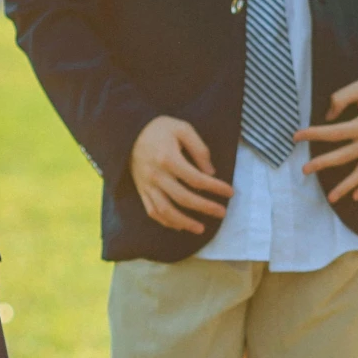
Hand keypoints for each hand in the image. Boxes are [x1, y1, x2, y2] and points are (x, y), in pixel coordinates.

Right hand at [130, 115, 232, 234]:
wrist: (127, 132)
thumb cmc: (159, 129)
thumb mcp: (182, 129)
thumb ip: (199, 149)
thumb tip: (211, 172)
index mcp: (168, 159)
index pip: (196, 179)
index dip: (215, 187)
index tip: (230, 192)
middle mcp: (156, 176)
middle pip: (183, 198)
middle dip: (205, 207)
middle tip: (222, 212)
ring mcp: (147, 185)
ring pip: (165, 211)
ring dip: (184, 222)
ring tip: (201, 229)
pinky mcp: (141, 190)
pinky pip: (152, 211)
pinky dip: (166, 221)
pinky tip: (180, 226)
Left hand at [297, 78, 357, 203]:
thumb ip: (341, 98)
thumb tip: (328, 117)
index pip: (334, 133)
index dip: (313, 134)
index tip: (296, 136)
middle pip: (343, 157)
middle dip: (322, 164)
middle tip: (304, 170)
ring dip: (346, 187)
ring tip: (330, 198)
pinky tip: (356, 196)